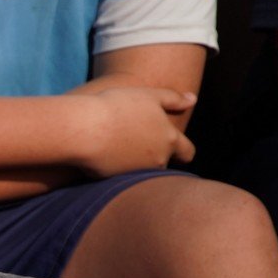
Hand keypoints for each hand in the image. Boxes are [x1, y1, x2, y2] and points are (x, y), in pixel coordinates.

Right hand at [71, 86, 196, 176]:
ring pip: (142, 171)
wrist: (84, 129)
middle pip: (163, 163)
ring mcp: (136, 173)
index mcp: (169, 139)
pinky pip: (119, 175)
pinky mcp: (114, 181)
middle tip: (139, 140)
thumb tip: (192, 99)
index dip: (185, 151)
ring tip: (118, 144)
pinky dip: (115, 167)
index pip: (188, 152)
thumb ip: (173, 99)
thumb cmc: (118, 107)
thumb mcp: (149, 95)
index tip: (179, 151)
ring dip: (136, 162)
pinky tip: (103, 153)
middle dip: (155, 155)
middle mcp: (157, 160)